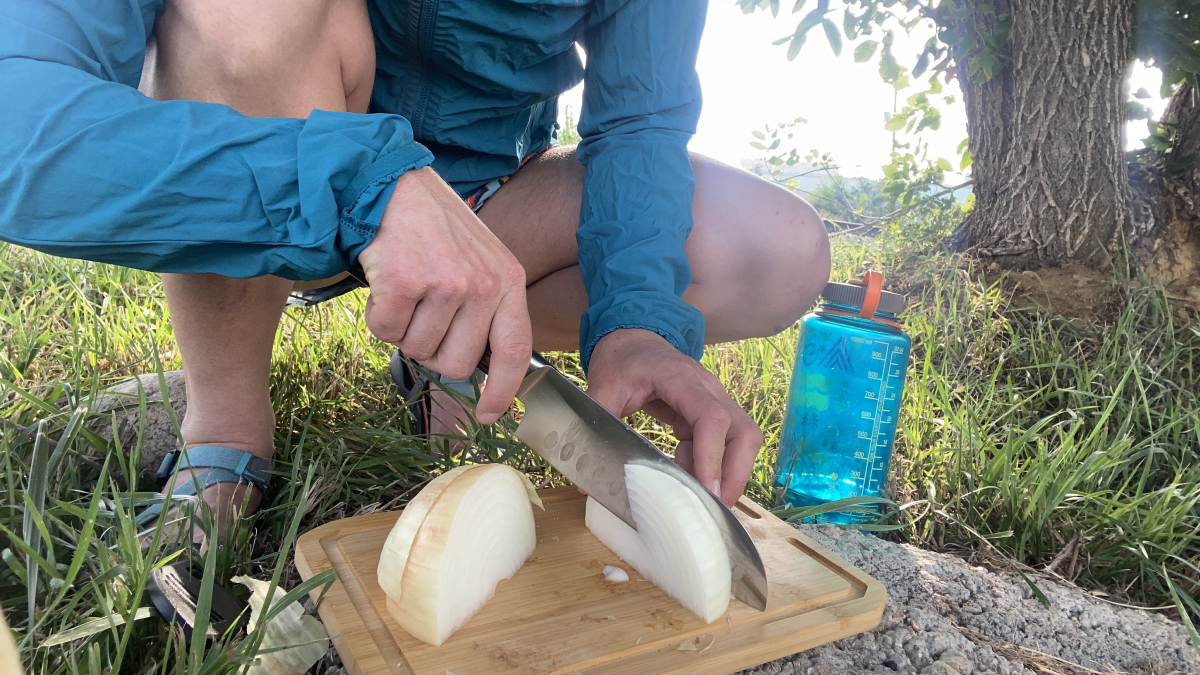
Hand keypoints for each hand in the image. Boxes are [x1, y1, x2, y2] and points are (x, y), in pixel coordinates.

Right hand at [357, 167, 531, 423]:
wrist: (390, 186)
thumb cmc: (434, 230)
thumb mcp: (480, 261)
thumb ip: (487, 309)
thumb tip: (477, 369)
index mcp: (509, 280)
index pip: (515, 351)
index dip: (504, 390)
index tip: (488, 414)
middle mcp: (483, 284)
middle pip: (458, 364)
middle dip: (433, 351)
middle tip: (423, 314)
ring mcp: (446, 283)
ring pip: (418, 350)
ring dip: (403, 330)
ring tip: (406, 289)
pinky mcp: (406, 282)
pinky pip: (387, 332)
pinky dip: (378, 317)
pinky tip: (385, 284)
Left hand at [585, 329, 763, 504]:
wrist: (633, 338)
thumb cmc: (622, 361)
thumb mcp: (602, 387)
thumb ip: (596, 426)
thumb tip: (585, 478)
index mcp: (681, 378)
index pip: (711, 418)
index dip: (712, 457)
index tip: (707, 492)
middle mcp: (709, 388)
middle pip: (744, 433)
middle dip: (735, 474)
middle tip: (714, 507)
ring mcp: (716, 400)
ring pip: (742, 440)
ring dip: (728, 472)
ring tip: (697, 495)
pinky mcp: (712, 414)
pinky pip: (726, 444)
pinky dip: (711, 466)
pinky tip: (685, 475)